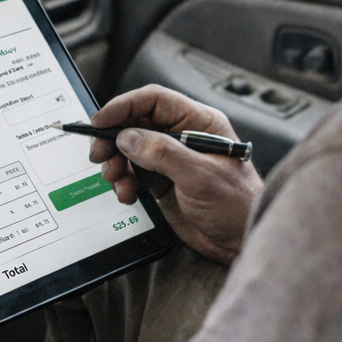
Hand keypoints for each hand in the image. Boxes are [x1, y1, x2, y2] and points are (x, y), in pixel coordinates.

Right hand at [91, 85, 262, 264]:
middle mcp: (183, 136)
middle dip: (114, 139)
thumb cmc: (236, 204)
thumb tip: (127, 137)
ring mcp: (171, 159)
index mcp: (199, 122)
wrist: (242, 240)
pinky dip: (124, 182)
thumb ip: (162, 153)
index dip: (124, 106)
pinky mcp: (163, 182)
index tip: (100, 121)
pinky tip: (127, 195)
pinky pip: (133, 173)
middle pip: (136, 124)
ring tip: (116, 181)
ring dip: (117, 164)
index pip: (154, 101)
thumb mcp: (200, 176)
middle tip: (99, 156)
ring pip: (130, 149)